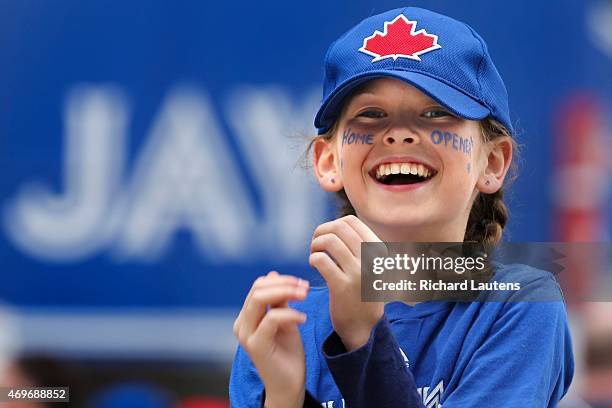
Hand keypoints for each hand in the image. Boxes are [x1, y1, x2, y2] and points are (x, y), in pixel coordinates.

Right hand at [233, 271, 309, 407]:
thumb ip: (279, 300)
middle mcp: (242, 323)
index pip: (259, 286)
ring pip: (260, 299)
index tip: (302, 284)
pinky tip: (303, 319)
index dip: (281, 280)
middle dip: (285, 284)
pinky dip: (289, 314)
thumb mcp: (285, 320)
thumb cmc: (287, 353)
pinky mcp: (255, 345)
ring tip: (305, 297)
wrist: (289, 385)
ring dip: (286, 293)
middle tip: (306, 288)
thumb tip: (273, 274)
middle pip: (257, 289)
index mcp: (247, 316)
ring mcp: (246, 334)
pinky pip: (271, 319)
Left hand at [309, 215, 384, 350]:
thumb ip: (359, 245)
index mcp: (378, 249)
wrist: (364, 326)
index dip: (332, 224)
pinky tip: (314, 267)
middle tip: (316, 245)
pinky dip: (313, 259)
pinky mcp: (342, 286)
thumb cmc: (362, 290)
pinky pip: (321, 260)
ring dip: (315, 245)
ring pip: (329, 240)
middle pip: (338, 227)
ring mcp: (358, 272)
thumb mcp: (371, 265)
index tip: (326, 238)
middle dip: (321, 232)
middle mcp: (372, 258)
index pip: (350, 221)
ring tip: (314, 256)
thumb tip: (337, 224)